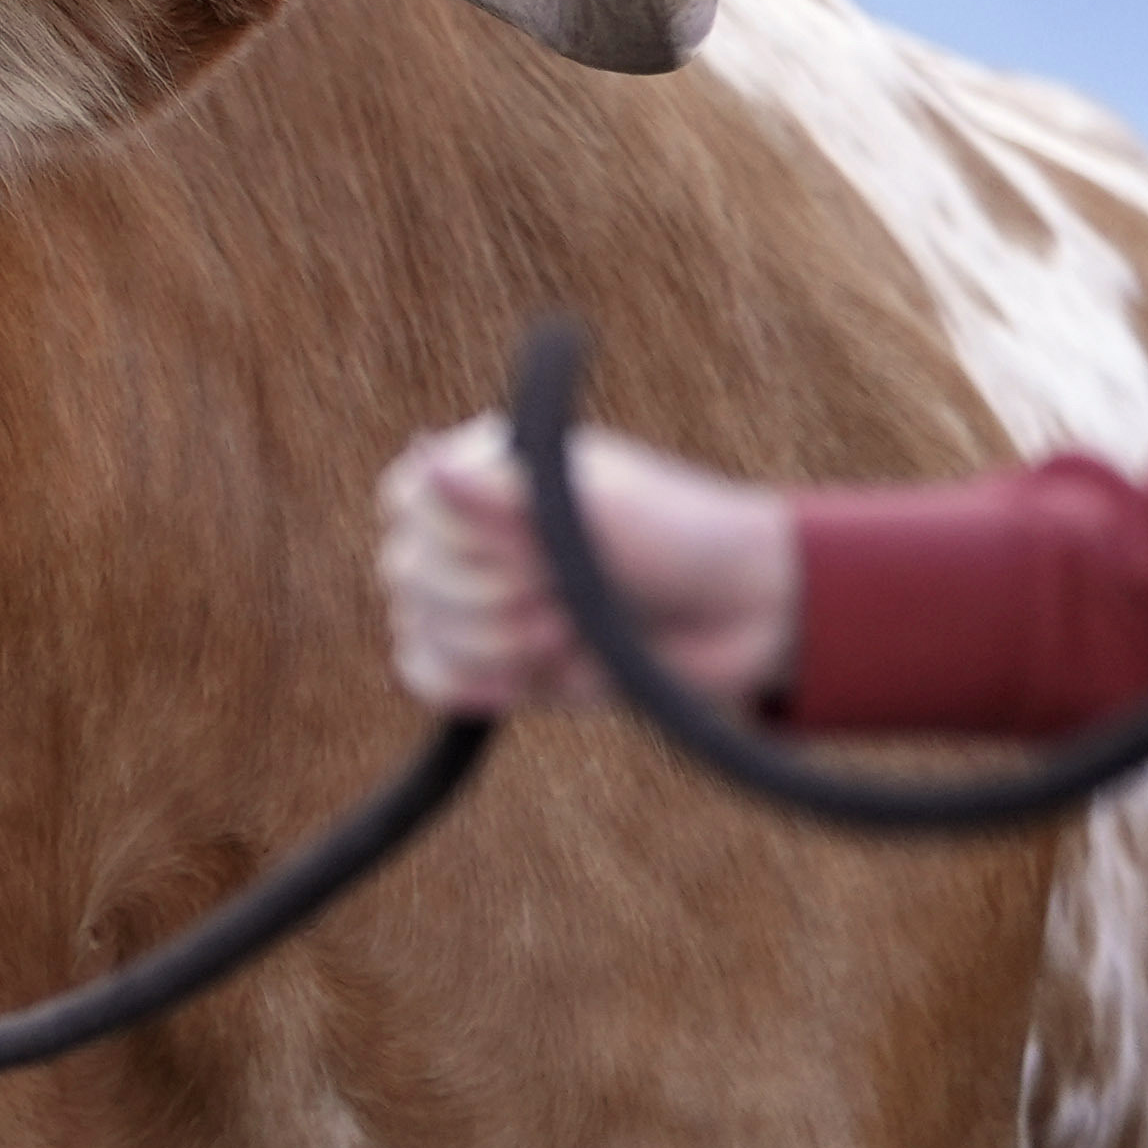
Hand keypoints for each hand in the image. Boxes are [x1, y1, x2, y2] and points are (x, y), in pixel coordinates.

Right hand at [377, 414, 799, 714]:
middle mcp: (474, 530)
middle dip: (486, 598)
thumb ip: (505, 491)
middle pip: (405, 573)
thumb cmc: (680, 538)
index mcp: (490, 471)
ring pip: (418, 629)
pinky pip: (428, 676)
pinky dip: (464, 685)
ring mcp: (480, 597)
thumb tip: (423, 458)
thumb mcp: (597, 506)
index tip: (531, 547)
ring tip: (569, 636)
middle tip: (567, 598)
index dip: (453, 538)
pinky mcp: (496, 661)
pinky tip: (515, 688)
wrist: (743, 617)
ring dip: (493, 644)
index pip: (404, 501)